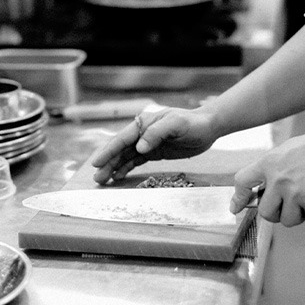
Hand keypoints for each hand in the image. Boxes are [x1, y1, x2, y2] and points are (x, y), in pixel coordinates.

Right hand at [91, 107, 219, 183]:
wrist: (207, 127)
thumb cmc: (192, 124)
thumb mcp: (176, 124)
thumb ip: (156, 133)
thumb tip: (138, 147)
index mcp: (144, 123)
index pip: (122, 139)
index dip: (108, 151)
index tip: (97, 163)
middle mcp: (142, 132)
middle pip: (120, 149)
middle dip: (107, 162)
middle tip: (96, 178)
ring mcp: (147, 142)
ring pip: (125, 156)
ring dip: (113, 167)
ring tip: (102, 180)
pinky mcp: (154, 152)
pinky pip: (135, 161)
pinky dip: (125, 168)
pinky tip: (118, 176)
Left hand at [230, 128, 304, 225]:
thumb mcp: (287, 149)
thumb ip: (274, 167)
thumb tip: (266, 186)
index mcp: (268, 163)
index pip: (242, 181)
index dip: (238, 197)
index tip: (235, 208)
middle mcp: (278, 180)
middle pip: (265, 212)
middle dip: (275, 214)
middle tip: (285, 208)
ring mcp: (294, 193)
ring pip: (288, 220)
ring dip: (298, 216)